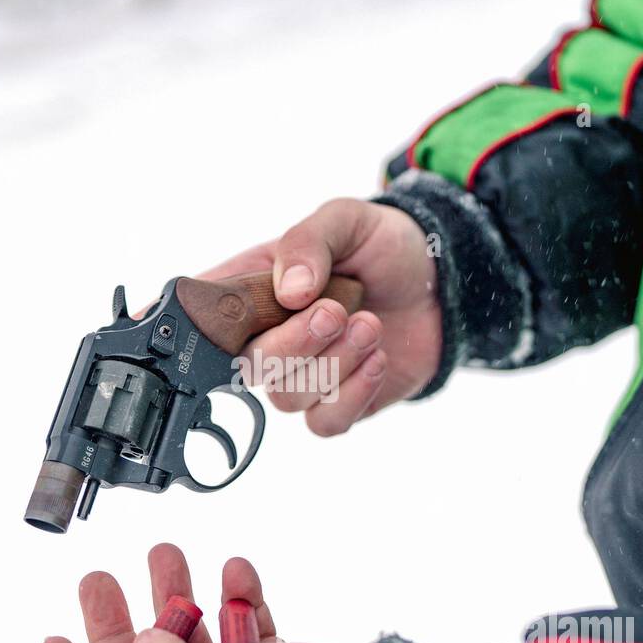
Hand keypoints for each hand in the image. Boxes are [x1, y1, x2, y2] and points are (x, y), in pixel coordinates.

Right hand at [200, 199, 439, 434]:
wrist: (440, 282)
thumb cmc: (381, 246)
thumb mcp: (346, 220)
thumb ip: (309, 243)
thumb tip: (289, 290)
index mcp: (251, 289)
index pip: (203, 315)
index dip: (201, 324)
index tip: (230, 315)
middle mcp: (268, 337)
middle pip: (248, 366)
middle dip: (292, 342)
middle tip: (333, 312)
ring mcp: (301, 375)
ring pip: (287, 395)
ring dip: (333, 363)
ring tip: (369, 324)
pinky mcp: (336, 403)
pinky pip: (325, 422)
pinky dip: (352, 394)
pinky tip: (376, 359)